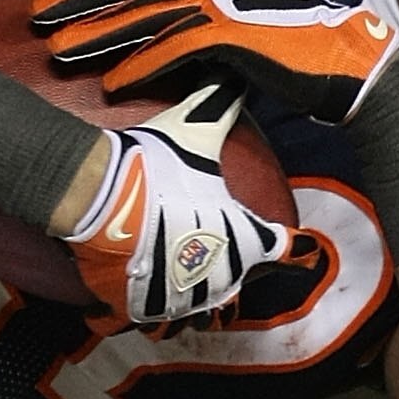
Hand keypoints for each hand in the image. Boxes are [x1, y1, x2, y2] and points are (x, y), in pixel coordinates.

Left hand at [35, 0, 398, 125]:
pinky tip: (111, 83)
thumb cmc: (291, 50)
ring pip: (144, 18)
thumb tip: (164, 43)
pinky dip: (142, 65)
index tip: (59, 0)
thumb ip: (198, 29)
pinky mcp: (233, 35)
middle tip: (38, 17)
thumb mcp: (235, 31)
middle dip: (81, 2)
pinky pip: (176, 50)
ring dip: (98, 36)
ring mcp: (221, 5)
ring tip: (58, 52)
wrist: (343, 60)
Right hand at [65, 84, 299, 324]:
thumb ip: (222, 106)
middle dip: (232, 280)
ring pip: (198, 316)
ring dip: (192, 302)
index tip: (298, 251)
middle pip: (239, 292)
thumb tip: (240, 75)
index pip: (288, 251)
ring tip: (179, 285)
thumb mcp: (196, 130)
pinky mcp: (142, 311)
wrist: (99, 198)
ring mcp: (181, 301)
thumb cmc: (155, 166)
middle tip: (216, 259)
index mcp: (244, 239)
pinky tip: (141, 299)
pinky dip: (147, 314)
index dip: (294, 249)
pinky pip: (152, 323)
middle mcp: (221, 279)